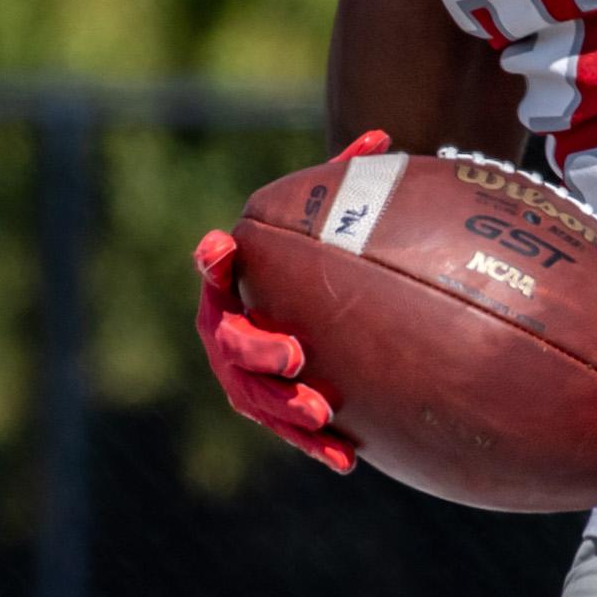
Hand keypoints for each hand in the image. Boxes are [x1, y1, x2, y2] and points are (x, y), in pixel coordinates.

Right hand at [191, 129, 394, 472]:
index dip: (213, 261)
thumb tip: (383, 137)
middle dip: (256, 351)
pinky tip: (348, 459)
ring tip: (320, 410)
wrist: (311, 314)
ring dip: (285, 408)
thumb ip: (347, 182)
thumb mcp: (332, 220)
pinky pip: (289, 433)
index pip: (214, 269)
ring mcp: (246, 376)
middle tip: (291, 354)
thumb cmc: (316, 261)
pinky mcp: (274, 410)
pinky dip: (315, 444)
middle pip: (229, 344)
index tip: (221, 248)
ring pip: (254, 398)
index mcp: (233, 282)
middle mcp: (228, 330)